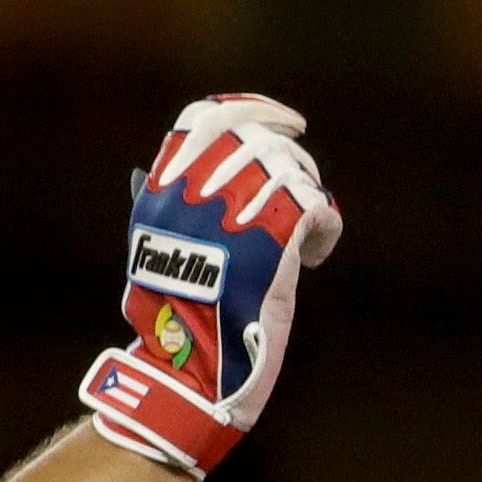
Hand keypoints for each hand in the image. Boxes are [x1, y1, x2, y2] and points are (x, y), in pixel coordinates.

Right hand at [82, 94, 342, 479]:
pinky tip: (314, 255)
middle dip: (290, 157)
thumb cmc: (178, 319)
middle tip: (304, 186)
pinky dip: (325, 227)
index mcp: (161, 191)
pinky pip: (317, 205)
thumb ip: (168, 208)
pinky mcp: (272, 242)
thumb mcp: (157, 252)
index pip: (205, 119)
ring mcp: (232, 214)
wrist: (193, 371)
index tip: (284, 121)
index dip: (250, 110)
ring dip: (308, 195)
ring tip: (304, 232)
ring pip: (292, 169)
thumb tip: (161, 169)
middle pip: (257, 139)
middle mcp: (193, 194)